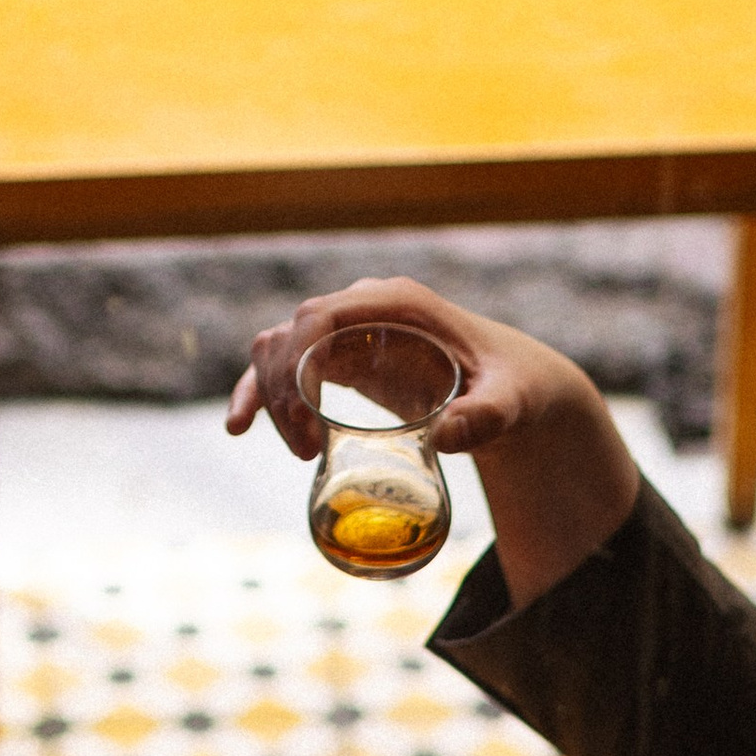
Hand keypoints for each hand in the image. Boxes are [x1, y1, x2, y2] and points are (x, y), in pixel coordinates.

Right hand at [226, 277, 639, 611]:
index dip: (298, 360)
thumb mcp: (511, 402)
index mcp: (400, 303)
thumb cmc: (515, 388)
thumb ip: (488, 417)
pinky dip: (260, 392)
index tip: (305, 421)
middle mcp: (366, 308)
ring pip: (280, 348)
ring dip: (269, 395)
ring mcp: (350, 330)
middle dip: (285, 392)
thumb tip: (447, 436)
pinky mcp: (343, 355)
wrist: (514, 388)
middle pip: (293, 335)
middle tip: (307, 451)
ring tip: (300, 452)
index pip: (324, 314)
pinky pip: (286, 366)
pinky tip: (240, 427)